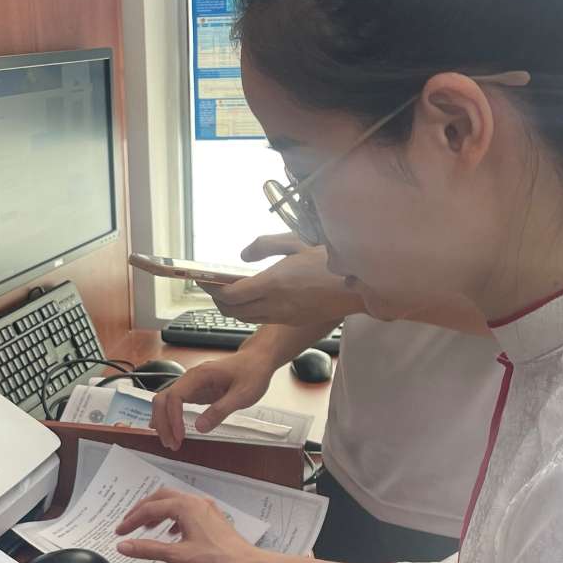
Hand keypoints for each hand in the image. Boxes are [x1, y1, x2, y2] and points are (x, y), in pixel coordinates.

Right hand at [115, 490, 265, 562]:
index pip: (150, 509)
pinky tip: (171, 533)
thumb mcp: (177, 555)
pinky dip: (172, 517)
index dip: (131, 520)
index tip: (119, 532)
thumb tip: (123, 546)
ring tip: (146, 527)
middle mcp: (195, 501)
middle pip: (161, 497)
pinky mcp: (212, 516)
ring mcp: (205, 507)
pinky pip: (186, 510)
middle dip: (142, 509)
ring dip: (157, 512)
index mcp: (185, 506)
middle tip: (128, 523)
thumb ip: (148, 549)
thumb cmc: (214, 559)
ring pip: (174, 502)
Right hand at [150, 353, 273, 449]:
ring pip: (165, 402)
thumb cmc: (252, 373)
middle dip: (163, 423)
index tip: (180, 435)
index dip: (173, 418)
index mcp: (200, 376)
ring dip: (163, 422)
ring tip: (171, 441)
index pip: (175, 396)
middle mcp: (190, 379)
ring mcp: (191, 385)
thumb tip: (200, 427)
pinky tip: (170, 430)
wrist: (256, 361)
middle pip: (163, 399)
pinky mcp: (195, 391)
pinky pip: (174, 404)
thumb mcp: (242, 395)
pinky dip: (169, 418)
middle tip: (172, 444)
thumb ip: (221, 410)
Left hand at [206, 241, 362, 326]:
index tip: (202, 279)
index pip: (231, 295)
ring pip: (247, 318)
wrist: (360, 284)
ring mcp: (285, 316)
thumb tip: (242, 257)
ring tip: (229, 292)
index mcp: (274, 283)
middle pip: (234, 311)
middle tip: (212, 286)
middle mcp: (276, 305)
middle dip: (218, 300)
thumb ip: (264, 246)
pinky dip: (250, 311)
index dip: (212, 289)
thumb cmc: (330, 258)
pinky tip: (253, 298)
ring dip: (233, 308)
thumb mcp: (296, 241)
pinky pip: (264, 319)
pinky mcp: (294, 320)